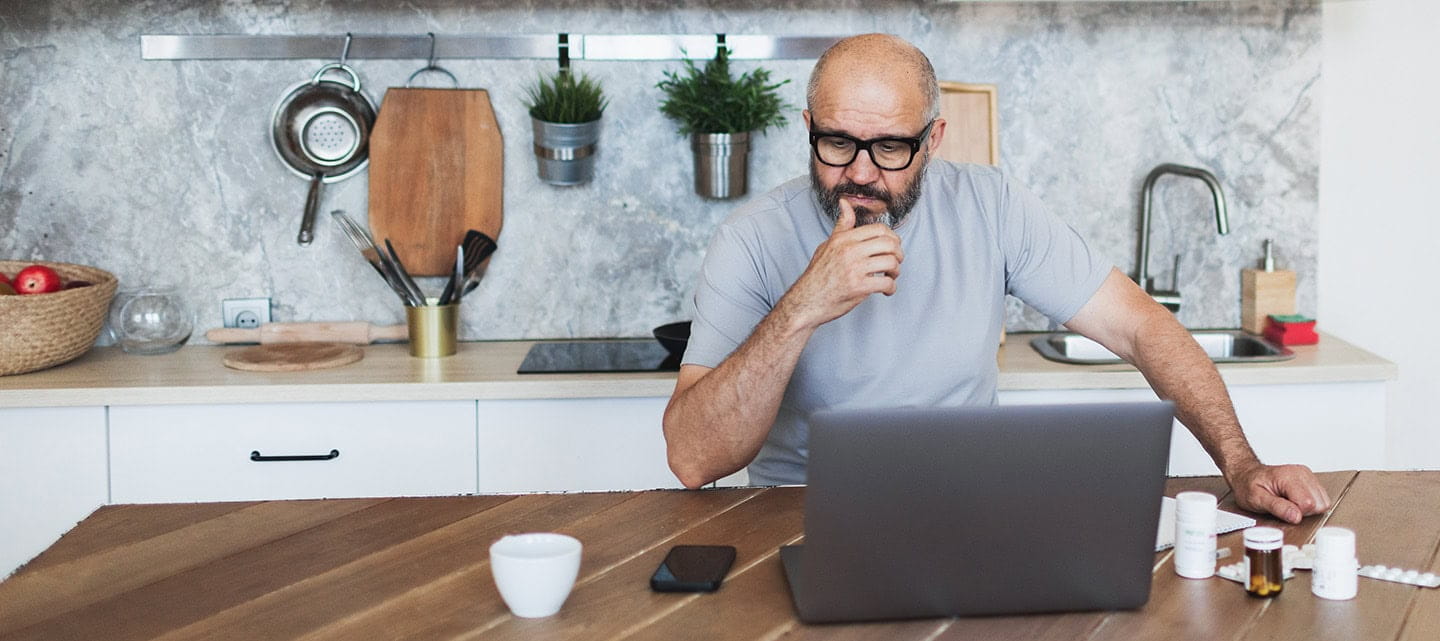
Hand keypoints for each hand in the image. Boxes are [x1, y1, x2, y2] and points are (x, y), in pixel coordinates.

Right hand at [779, 199, 903, 328]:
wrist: (806, 301)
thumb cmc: (817, 275)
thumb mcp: (827, 245)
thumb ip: (842, 226)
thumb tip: (844, 203)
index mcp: (844, 239)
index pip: (880, 229)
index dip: (892, 238)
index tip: (891, 248)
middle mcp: (850, 251)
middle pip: (890, 244)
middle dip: (898, 254)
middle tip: (895, 263)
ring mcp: (854, 268)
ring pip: (891, 263)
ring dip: (896, 272)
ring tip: (890, 277)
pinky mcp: (858, 287)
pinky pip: (887, 283)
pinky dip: (891, 288)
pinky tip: (885, 290)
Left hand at [1228, 462, 1330, 523]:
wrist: (1246, 475)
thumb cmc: (1248, 486)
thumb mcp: (1256, 499)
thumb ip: (1277, 508)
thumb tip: (1296, 517)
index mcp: (1288, 477)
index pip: (1308, 504)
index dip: (1297, 513)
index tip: (1283, 511)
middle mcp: (1301, 473)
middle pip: (1319, 504)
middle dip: (1304, 512)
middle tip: (1285, 507)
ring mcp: (1307, 475)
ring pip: (1323, 502)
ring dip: (1308, 508)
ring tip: (1289, 503)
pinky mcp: (1310, 480)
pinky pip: (1321, 499)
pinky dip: (1310, 504)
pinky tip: (1294, 500)